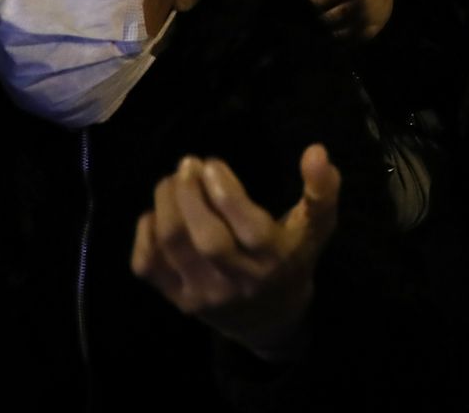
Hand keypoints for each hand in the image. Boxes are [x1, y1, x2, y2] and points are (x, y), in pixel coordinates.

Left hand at [132, 146, 343, 357]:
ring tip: (173, 181)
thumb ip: (322, 189)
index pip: (251, 231)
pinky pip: (148, 264)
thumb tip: (315, 150)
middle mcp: (239, 282)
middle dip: (190, 194)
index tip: (213, 164)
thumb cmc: (292, 258)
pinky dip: (146, 231)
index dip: (227, 194)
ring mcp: (204, 294)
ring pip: (173, 248)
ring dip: (165, 204)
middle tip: (188, 164)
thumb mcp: (316, 226)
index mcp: (276, 261)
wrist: (267, 319)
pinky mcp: (177, 300)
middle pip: (207, 240)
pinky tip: (158, 213)